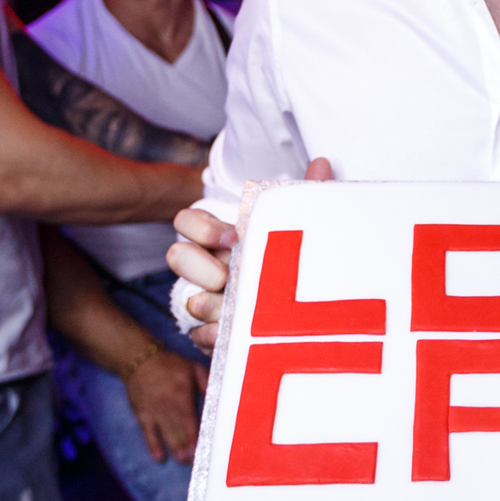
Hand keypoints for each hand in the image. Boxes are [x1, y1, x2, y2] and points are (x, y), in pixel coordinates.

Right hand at [126, 350, 208, 463]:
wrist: (139, 359)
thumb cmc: (170, 364)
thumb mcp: (193, 367)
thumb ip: (207, 383)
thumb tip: (218, 397)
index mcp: (182, 393)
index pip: (191, 419)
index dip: (196, 435)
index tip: (204, 447)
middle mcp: (167, 405)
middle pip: (179, 430)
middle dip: (188, 447)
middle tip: (196, 461)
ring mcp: (153, 411)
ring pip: (166, 433)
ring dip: (175, 448)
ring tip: (183, 461)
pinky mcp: (141, 414)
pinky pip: (147, 433)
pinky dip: (153, 445)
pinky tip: (158, 457)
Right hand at [166, 158, 333, 350]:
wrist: (305, 307)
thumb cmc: (292, 257)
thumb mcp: (298, 227)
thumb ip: (305, 196)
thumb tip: (322, 164)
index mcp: (221, 237)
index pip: (186, 221)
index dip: (202, 227)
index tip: (232, 238)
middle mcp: (207, 265)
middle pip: (177, 256)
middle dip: (198, 266)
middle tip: (228, 276)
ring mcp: (207, 299)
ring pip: (188, 299)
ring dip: (207, 305)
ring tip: (231, 309)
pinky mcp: (211, 332)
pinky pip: (197, 335)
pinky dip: (211, 337)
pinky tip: (229, 335)